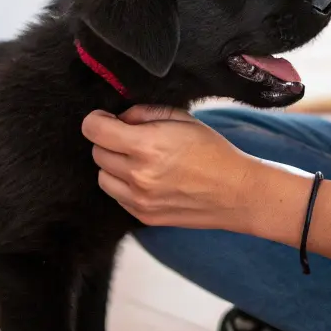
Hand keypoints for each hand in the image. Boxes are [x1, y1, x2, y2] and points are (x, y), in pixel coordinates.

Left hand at [81, 106, 263, 230]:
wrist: (236, 191)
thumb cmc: (212, 150)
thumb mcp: (181, 118)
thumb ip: (144, 113)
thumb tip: (119, 118)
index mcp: (146, 145)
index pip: (94, 130)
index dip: (95, 120)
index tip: (104, 119)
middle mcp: (138, 175)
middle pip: (97, 153)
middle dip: (109, 141)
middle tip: (130, 138)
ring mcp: (139, 200)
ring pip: (102, 176)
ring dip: (113, 165)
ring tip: (138, 160)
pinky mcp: (143, 216)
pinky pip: (117, 196)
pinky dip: (124, 185)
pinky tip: (147, 178)